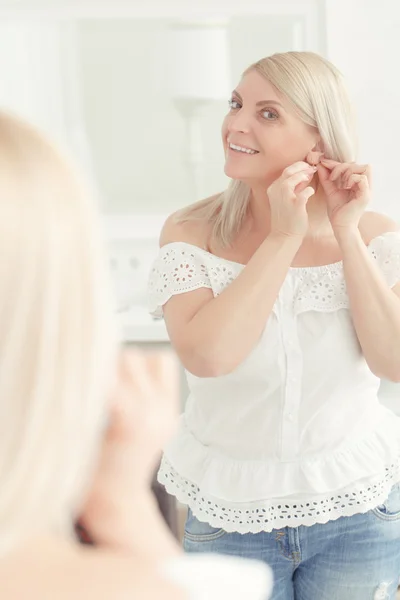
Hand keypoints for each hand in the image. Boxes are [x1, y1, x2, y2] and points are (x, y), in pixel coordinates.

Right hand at [80, 349, 180, 557]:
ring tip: (110, 382)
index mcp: (133, 421)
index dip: (86, 369)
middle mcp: (156, 412)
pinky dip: (145, 366)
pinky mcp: (171, 409)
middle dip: (105, 364)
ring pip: (148, 358)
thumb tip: (74, 371)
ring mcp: (167, 410)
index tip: (71, 371)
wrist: (118, 501)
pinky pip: (163, 368)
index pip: (109, 373)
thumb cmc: (92, 480)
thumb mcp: (77, 442)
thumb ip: (79, 405)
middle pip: (129, 359)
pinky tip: (128, 383)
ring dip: (125, 364)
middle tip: (88, 378)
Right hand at [267, 161, 316, 238]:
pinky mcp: (294, 205)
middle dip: (302, 167)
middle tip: (312, 168)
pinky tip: (311, 192)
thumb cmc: (287, 218)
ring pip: (293, 177)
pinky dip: (309, 190)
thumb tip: (305, 174)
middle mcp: (276, 191)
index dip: (298, 167)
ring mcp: (285, 198)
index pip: (285, 171)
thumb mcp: (286, 199)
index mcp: (273, 188)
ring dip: (304, 175)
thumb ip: (294, 187)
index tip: (307, 167)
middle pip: (288, 171)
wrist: (284, 236)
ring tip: (311, 176)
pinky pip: (305, 192)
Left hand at [317, 158, 370, 233]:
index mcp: (357, 183)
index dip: (338, 163)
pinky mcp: (366, 195)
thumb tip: (321, 163)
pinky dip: (351, 179)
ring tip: (340, 184)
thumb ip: (326, 177)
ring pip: (364, 168)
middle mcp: (365, 185)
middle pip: (358, 164)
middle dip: (342, 167)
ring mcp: (367, 189)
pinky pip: (362, 178)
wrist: (339, 226)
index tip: (324, 164)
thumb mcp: (330, 190)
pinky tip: (345, 187)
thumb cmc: (337, 210)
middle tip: (332, 177)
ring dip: (348, 172)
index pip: (352, 164)